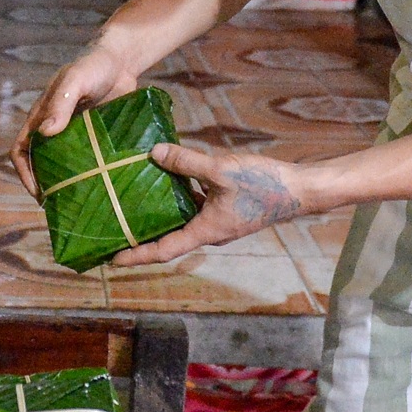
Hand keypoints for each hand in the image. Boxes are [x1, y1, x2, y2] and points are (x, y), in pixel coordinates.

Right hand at [10, 45, 143, 196]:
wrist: (122, 60)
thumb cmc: (92, 65)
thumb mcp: (75, 80)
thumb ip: (61, 103)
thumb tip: (45, 133)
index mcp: (42, 116)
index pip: (21, 149)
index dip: (23, 172)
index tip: (37, 192)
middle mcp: (56, 129)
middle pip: (41, 163)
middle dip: (46, 185)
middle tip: (60, 205)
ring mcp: (77, 135)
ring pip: (66, 165)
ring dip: (69, 183)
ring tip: (80, 202)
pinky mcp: (97, 138)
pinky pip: (90, 160)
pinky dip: (92, 175)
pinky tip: (102, 187)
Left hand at [108, 142, 312, 266]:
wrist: (299, 189)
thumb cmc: (263, 184)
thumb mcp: (220, 170)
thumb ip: (186, 162)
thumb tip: (153, 152)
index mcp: (205, 231)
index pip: (163, 250)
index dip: (136, 256)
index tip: (111, 259)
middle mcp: (208, 232)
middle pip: (168, 240)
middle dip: (141, 238)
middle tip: (113, 232)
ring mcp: (218, 222)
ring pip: (180, 223)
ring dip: (158, 217)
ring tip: (130, 206)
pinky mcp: (225, 210)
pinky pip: (194, 208)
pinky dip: (177, 200)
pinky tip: (166, 181)